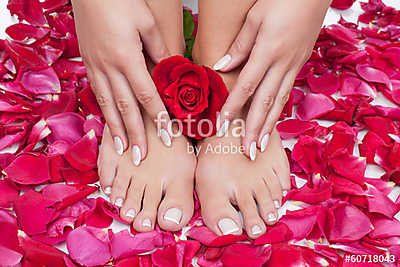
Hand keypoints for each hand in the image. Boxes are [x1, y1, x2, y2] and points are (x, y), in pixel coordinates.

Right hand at [72, 0, 171, 165]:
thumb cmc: (121, 1)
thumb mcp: (147, 22)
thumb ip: (160, 50)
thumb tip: (171, 71)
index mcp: (127, 58)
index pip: (147, 96)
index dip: (158, 119)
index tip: (168, 138)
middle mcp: (109, 68)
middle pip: (125, 108)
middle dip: (135, 135)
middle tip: (141, 158)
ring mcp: (95, 67)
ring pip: (108, 105)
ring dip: (115, 130)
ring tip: (121, 150)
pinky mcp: (88, 63)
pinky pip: (97, 93)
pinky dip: (104, 111)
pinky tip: (109, 123)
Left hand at [214, 0, 329, 159]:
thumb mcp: (255, 18)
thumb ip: (239, 46)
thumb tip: (221, 67)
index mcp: (268, 51)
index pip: (246, 86)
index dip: (233, 108)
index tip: (223, 126)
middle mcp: (283, 63)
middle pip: (266, 102)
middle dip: (255, 129)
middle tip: (248, 152)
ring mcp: (294, 65)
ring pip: (280, 101)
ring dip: (270, 126)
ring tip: (261, 146)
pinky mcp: (300, 63)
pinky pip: (288, 91)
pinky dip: (280, 109)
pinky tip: (273, 120)